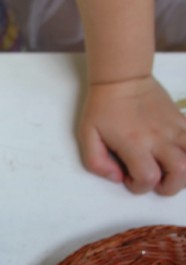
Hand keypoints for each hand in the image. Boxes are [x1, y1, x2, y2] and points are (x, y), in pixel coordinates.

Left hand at [78, 75, 185, 194]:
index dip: (139, 187)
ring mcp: (173, 128)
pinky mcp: (181, 119)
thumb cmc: (102, 107)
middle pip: (180, 172)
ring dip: (185, 171)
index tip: (129, 178)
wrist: (123, 77)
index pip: (148, 178)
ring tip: (171, 170)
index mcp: (133, 143)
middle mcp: (158, 138)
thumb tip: (117, 178)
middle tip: (155, 180)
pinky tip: (180, 154)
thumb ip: (97, 162)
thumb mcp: (87, 135)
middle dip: (170, 186)